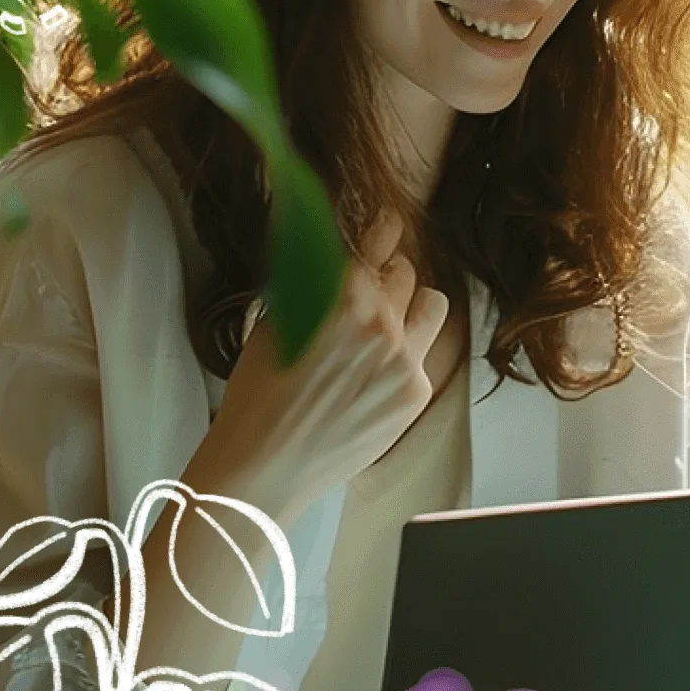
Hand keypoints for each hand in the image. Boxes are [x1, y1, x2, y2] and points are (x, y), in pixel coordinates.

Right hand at [190, 210, 449, 521]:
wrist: (265, 465)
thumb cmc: (257, 397)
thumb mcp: (272, 324)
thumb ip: (307, 286)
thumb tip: (325, 258)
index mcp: (341, 296)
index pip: (377, 243)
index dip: (382, 230)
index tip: (387, 225)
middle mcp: (380, 321)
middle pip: (404, 272)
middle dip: (387, 274)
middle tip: (372, 287)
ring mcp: (404, 359)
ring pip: (432, 305)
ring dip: (413, 304)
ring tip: (391, 319)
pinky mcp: (414, 393)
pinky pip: (427, 353)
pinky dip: (409, 351)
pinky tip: (380, 368)